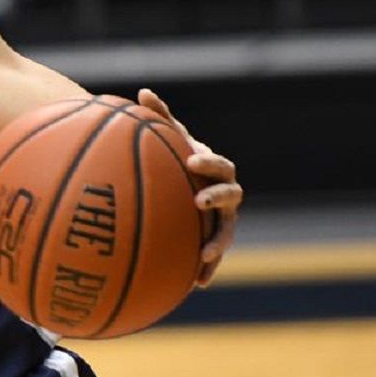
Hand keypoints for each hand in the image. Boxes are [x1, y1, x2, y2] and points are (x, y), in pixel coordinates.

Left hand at [138, 89, 241, 286]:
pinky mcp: (213, 242)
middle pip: (231, 196)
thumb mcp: (168, 140)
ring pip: (227, 232)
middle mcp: (226, 195)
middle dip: (217, 198)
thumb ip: (160, 118)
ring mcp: (222, 220)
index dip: (210, 163)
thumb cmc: (174, 159)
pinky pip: (213, 257)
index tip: (191, 161)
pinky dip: (208, 270)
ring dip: (218, 243)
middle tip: (199, 201)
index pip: (220, 165)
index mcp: (216, 170)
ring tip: (204, 254)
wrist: (183, 185)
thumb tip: (143, 91)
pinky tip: (196, 284)